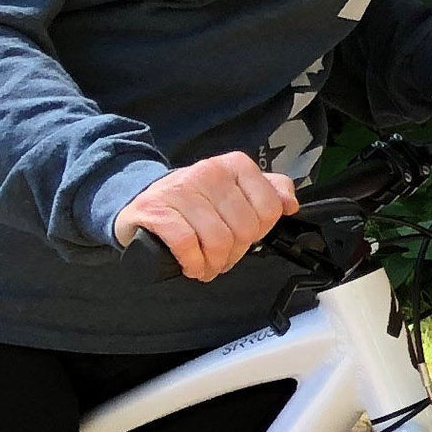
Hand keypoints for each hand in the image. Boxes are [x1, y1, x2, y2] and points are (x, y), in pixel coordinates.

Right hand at [116, 150, 299, 280]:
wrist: (141, 202)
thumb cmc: (194, 202)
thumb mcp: (234, 190)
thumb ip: (268, 192)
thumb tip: (290, 204)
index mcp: (234, 165)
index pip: (269, 208)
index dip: (260, 232)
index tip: (246, 238)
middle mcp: (209, 171)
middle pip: (245, 228)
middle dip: (236, 252)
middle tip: (223, 258)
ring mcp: (180, 189)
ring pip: (217, 239)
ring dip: (214, 263)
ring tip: (207, 266)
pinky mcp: (155, 209)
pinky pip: (186, 243)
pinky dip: (193, 262)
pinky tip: (191, 266)